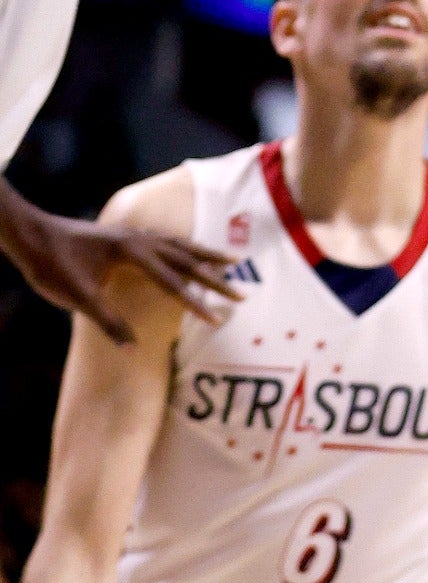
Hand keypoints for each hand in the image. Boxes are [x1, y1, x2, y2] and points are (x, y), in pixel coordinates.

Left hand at [0, 189, 239, 343]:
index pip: (173, 282)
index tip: (217, 318)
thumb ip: (107, 322)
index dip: (196, 302)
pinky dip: (185, 247)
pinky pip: (166, 240)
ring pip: (180, 244)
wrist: (32, 235)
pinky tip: (187, 251)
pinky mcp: (126, 236)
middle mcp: (139, 239)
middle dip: (215, 277)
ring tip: (231, 261)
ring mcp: (134, 234)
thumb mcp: (78, 298)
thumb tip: (131, 348)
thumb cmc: (52, 266)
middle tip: (241, 292)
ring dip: (207, 255)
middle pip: (186, 259)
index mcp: (132, 253)